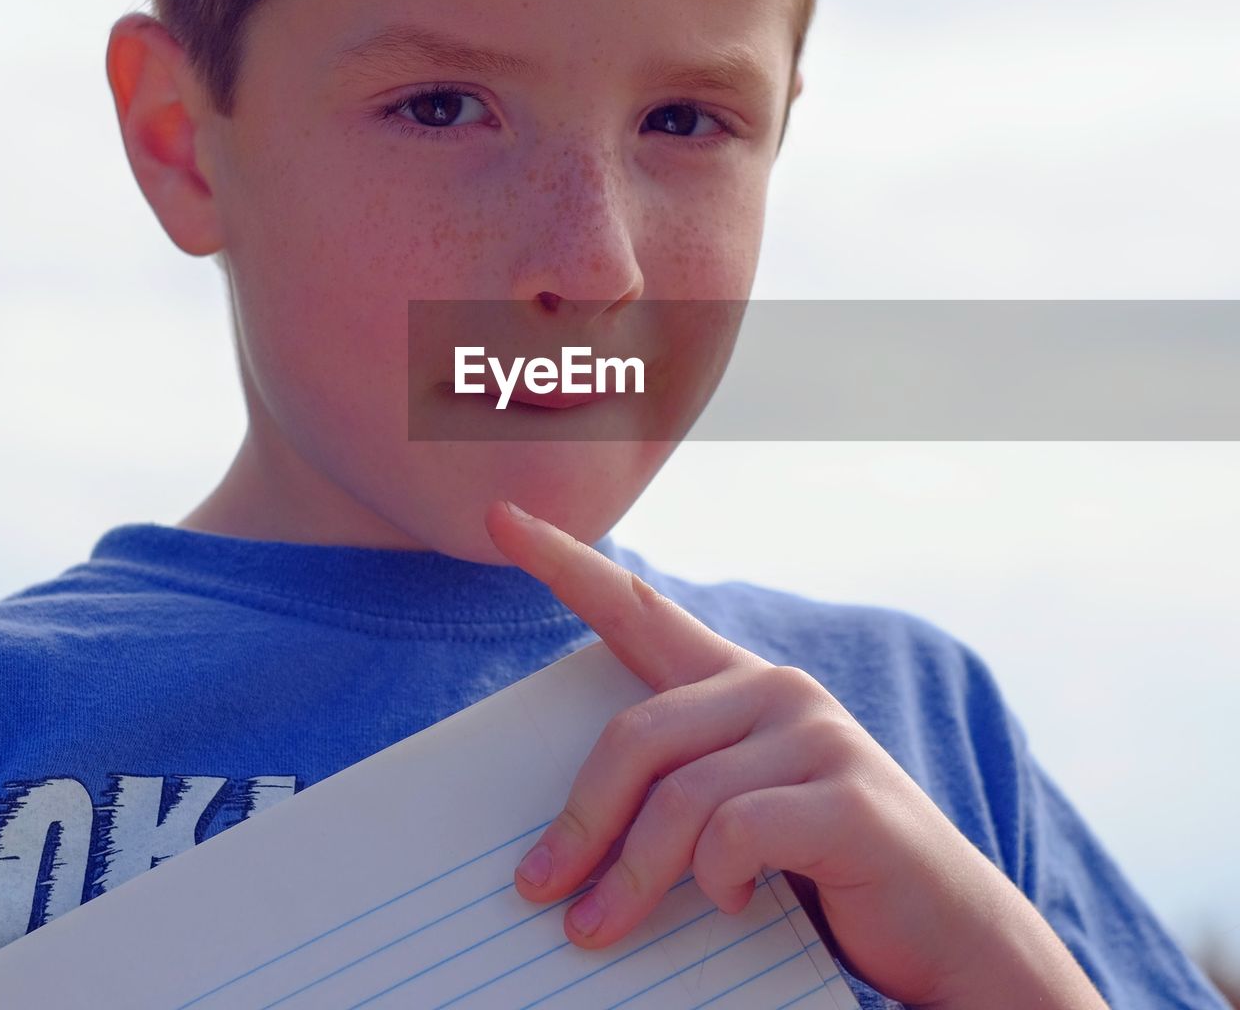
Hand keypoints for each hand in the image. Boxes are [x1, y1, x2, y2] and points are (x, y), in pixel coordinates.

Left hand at [484, 500, 1108, 1009]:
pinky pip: (737, 834)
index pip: (637, 610)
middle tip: (538, 890)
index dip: (566, 561)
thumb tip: (560, 850)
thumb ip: (671, 793)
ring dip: (632, 876)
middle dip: (579, 822)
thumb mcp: (733, 815)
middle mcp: (776, 689)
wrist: (948, 932)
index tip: (502, 519)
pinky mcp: (847, 795)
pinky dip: (716, 883)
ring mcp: (817, 734)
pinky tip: (731, 905)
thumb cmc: (820, 871)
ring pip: (681, 797)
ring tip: (599, 928)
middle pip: (637, 736)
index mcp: (738, 684)